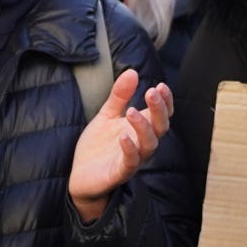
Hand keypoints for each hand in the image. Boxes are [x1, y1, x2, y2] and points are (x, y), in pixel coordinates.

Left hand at [70, 70, 172, 220]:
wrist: (81, 176)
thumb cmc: (98, 146)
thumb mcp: (106, 115)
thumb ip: (119, 96)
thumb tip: (132, 71)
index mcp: (141, 129)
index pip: (162, 115)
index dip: (165, 102)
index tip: (161, 86)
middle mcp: (141, 144)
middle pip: (160, 127)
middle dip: (159, 110)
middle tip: (152, 92)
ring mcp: (133, 159)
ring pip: (149, 145)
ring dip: (144, 127)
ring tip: (132, 111)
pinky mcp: (120, 172)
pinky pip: (131, 162)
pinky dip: (130, 149)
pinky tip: (123, 136)